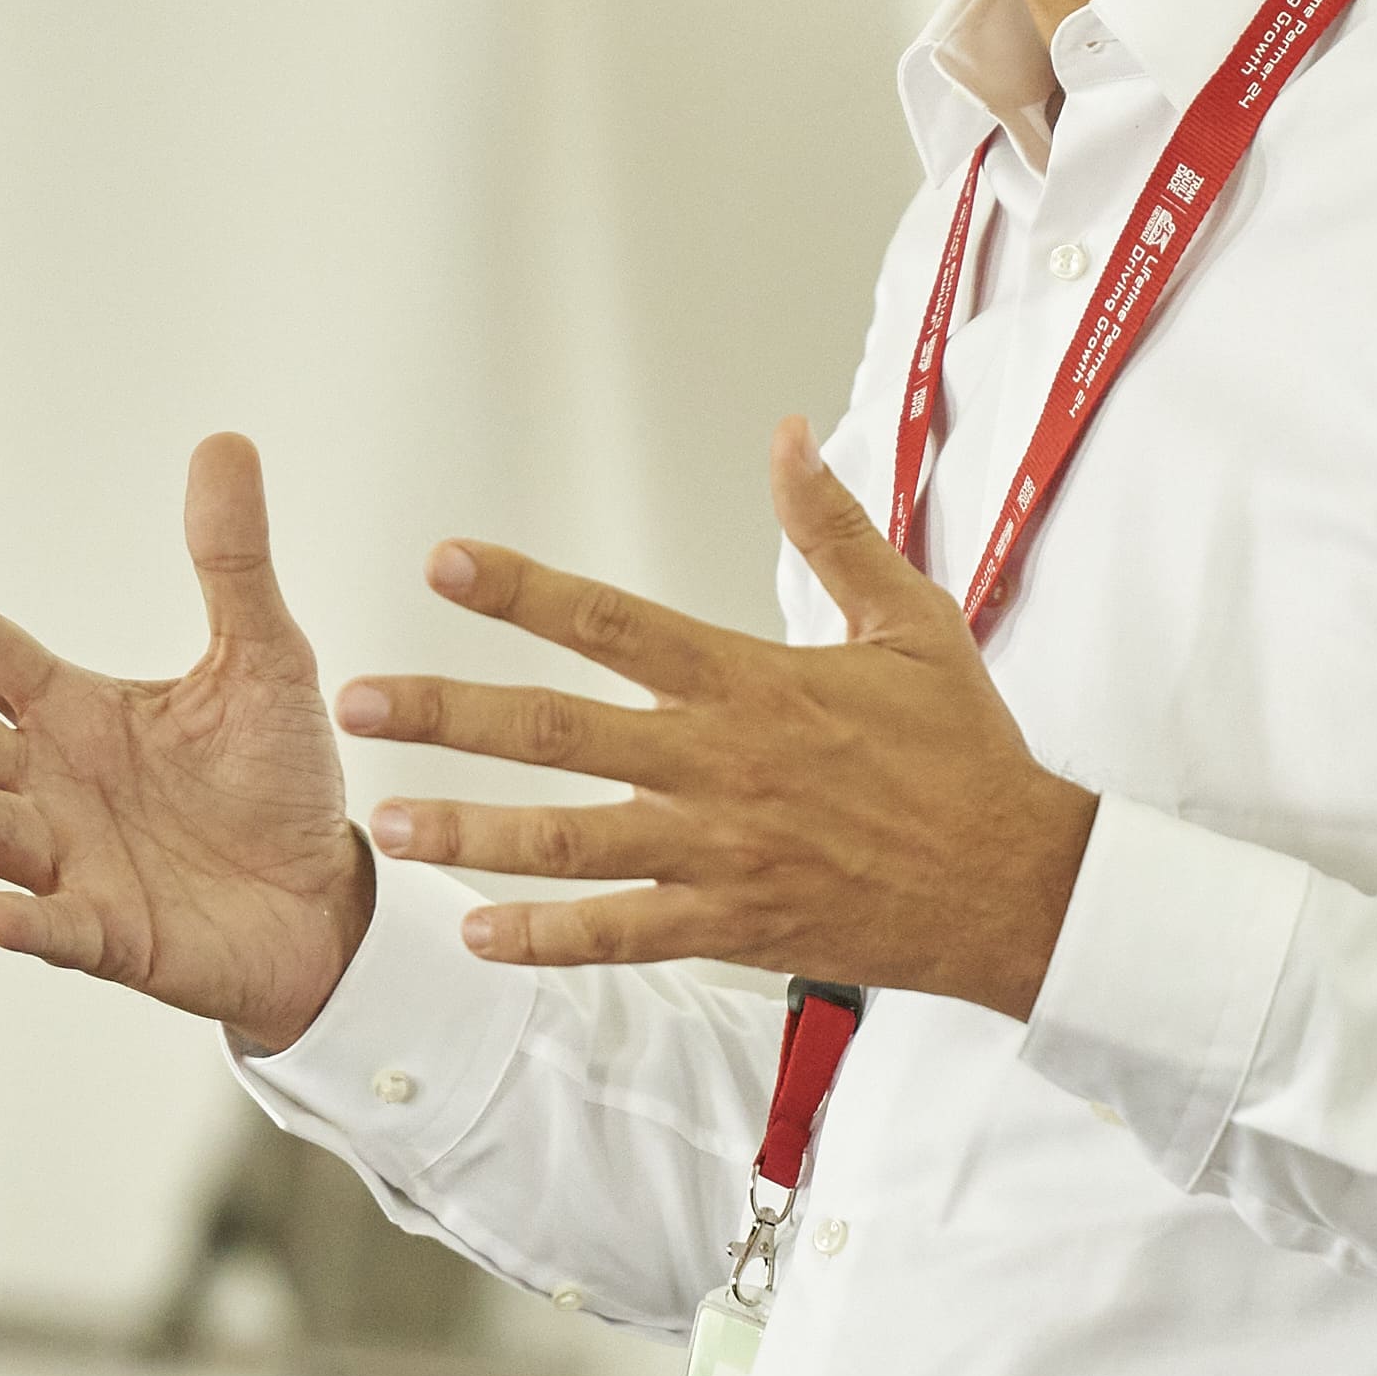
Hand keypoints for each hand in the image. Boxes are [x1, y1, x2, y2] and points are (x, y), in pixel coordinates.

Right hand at [0, 433, 372, 1053]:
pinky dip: (26, 923)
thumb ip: (232, 561)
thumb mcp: (264, 655)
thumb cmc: (277, 777)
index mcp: (71, 710)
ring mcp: (71, 863)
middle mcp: (50, 783)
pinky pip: (60, 929)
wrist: (323, 900)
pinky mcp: (115, 936)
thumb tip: (224, 440)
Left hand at [341, 422, 1102, 1015]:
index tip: (445, 562)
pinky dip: (548, 939)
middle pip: (559, 731)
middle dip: (449, 713)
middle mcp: (721, 764)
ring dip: (473, 831)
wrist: (1018, 882)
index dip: (524, 590)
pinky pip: (622, 937)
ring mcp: (721, 852)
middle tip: (358, 702)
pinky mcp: (734, 925)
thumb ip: (833, 528)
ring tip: (388, 823)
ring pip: (571, 840)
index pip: (615, 622)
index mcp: (754, 681)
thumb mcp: (910, 620)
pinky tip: (478, 935)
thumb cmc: (966, 751)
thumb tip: (789, 436)